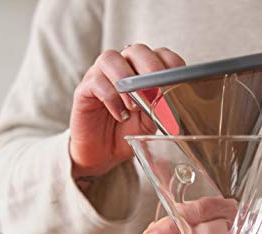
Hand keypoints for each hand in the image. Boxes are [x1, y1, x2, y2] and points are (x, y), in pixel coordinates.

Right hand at [69, 44, 184, 177]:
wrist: (103, 153)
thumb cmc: (127, 133)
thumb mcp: (150, 123)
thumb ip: (159, 108)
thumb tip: (171, 100)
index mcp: (142, 71)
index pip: (158, 54)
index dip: (169, 63)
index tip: (177, 80)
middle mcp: (122, 67)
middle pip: (135, 50)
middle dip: (150, 67)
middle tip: (156, 90)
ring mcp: (101, 75)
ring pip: (111, 59)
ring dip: (126, 81)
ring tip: (134, 107)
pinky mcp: (84, 89)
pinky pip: (96, 82)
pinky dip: (111, 98)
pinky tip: (120, 115)